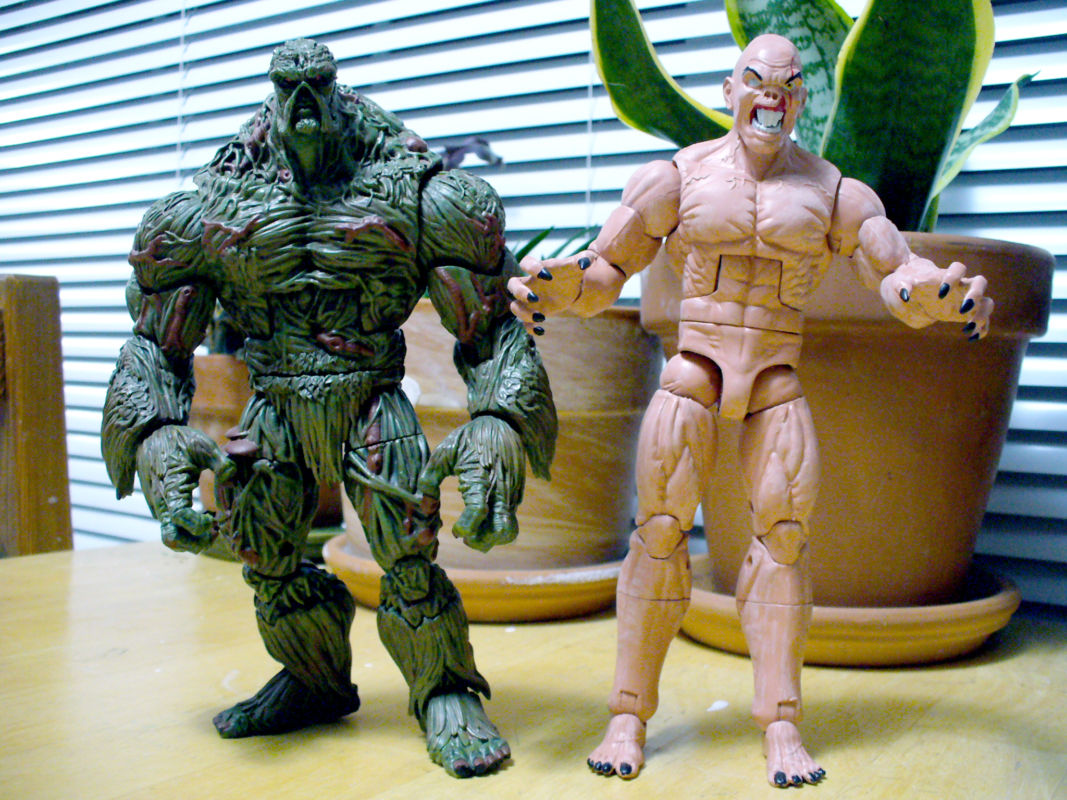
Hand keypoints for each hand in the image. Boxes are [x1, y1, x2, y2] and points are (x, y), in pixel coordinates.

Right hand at [136, 425, 228, 552]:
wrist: (151, 437)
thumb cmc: (178, 441)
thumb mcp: (202, 445)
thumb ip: (221, 463)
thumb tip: (233, 481)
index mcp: (169, 488)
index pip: (179, 517)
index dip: (198, 524)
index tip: (215, 518)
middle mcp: (161, 503)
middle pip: (172, 539)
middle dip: (196, 542)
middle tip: (216, 529)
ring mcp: (159, 508)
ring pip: (173, 537)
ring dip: (194, 539)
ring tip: (213, 524)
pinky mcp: (162, 509)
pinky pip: (174, 528)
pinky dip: (190, 531)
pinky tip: (206, 517)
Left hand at [417, 415, 525, 551]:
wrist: (504, 422)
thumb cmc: (470, 437)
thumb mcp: (444, 452)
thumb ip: (429, 479)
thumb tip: (426, 507)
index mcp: (480, 477)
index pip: (479, 512)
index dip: (467, 527)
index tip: (456, 531)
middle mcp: (501, 489)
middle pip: (501, 531)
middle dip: (483, 541)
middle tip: (466, 537)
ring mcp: (512, 493)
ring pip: (509, 529)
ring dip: (491, 537)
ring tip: (473, 530)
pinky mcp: (517, 493)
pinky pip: (510, 517)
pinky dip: (496, 525)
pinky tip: (481, 517)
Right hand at [507, 251, 592, 334]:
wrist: (572, 287)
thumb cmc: (572, 272)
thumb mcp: (579, 264)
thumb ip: (584, 259)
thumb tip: (585, 263)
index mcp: (538, 268)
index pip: (526, 262)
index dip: (532, 268)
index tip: (547, 276)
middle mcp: (530, 283)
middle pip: (512, 285)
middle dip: (520, 292)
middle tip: (534, 299)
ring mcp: (529, 300)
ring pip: (514, 306)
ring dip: (523, 313)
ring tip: (541, 317)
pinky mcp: (534, 312)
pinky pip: (524, 323)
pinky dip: (530, 329)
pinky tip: (542, 331)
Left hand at [880, 258, 992, 338]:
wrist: (912, 288)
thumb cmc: (907, 281)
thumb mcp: (900, 282)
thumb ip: (902, 285)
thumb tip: (905, 295)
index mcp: (944, 276)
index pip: (958, 268)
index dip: (953, 277)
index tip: (941, 292)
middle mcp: (960, 286)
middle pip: (980, 282)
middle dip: (976, 294)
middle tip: (964, 309)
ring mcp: (965, 299)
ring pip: (987, 302)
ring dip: (982, 314)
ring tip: (968, 328)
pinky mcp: (965, 313)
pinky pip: (982, 319)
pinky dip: (981, 328)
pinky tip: (972, 337)